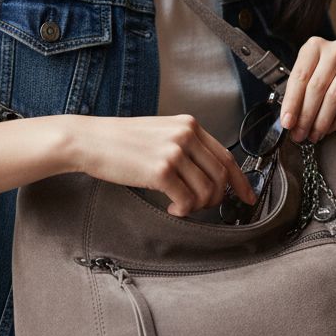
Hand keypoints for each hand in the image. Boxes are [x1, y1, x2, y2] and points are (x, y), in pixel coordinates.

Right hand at [68, 114, 256, 217]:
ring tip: (182, 206)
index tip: (247, 198)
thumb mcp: (160, 133)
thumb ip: (186, 147)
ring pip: (207, 191)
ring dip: (198, 206)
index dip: (241, 181)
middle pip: (221, 176)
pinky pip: (187, 200)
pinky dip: (184, 210)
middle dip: (216, 199)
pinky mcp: (161, 170)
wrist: (89, 140)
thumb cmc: (120, 141)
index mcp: (189, 125)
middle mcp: (186, 135)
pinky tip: (172, 208)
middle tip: (201, 207)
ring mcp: (174, 151)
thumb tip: (209, 176)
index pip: (227, 156)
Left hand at [279, 37, 335, 143]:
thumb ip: (297, 98)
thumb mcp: (307, 85)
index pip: (300, 76)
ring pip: (334, 95)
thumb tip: (288, 121)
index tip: (286, 123)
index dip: (291, 102)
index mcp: (314, 45)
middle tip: (300, 134)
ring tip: (314, 135)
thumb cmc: (326, 84)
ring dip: (322, 120)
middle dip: (306, 115)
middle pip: (316, 86)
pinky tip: (330, 128)